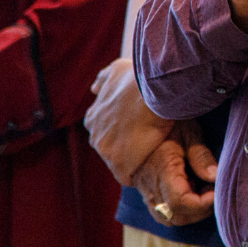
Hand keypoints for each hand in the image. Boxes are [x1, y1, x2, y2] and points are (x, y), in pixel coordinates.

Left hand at [85, 58, 175, 182]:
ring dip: (134, 158)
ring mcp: (106, 153)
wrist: (152, 91)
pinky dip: (139, 171)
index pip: (105, 131)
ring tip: (153, 152)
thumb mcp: (117, 71)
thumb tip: (94, 89)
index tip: (138, 126)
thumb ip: (104, 80)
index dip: (123, 129)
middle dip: (126, 145)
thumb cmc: (137, 79)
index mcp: (93, 118)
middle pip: (111, 148)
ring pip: (120, 161)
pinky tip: (153, 164)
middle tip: (148, 139)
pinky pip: (128, 175)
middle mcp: (95, 136)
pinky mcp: (120, 166)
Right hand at [131, 117, 217, 226]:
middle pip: (175, 216)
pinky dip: (180, 209)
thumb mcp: (189, 131)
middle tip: (214, 191)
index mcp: (160, 169)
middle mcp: (149, 184)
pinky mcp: (146, 191)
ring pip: (168, 217)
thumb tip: (215, 178)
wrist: (145, 116)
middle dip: (199, 211)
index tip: (217, 192)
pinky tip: (192, 190)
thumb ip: (201, 156)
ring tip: (203, 191)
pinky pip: (162, 211)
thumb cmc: (171, 121)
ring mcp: (145, 190)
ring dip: (190, 212)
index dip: (202, 204)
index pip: (180, 202)